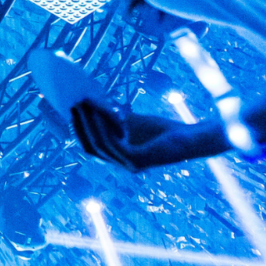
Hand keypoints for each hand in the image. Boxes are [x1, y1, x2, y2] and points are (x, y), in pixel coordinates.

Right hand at [70, 100, 213, 171]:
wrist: (192, 138)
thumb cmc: (166, 130)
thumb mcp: (134, 122)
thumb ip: (114, 118)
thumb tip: (92, 101)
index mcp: (121, 157)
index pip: (92, 147)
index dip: (79, 130)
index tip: (73, 110)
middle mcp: (123, 165)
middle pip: (91, 148)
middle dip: (80, 126)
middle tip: (74, 104)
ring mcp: (130, 165)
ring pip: (100, 145)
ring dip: (89, 123)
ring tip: (84, 103)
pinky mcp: (139, 160)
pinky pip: (113, 143)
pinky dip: (104, 127)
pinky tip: (102, 110)